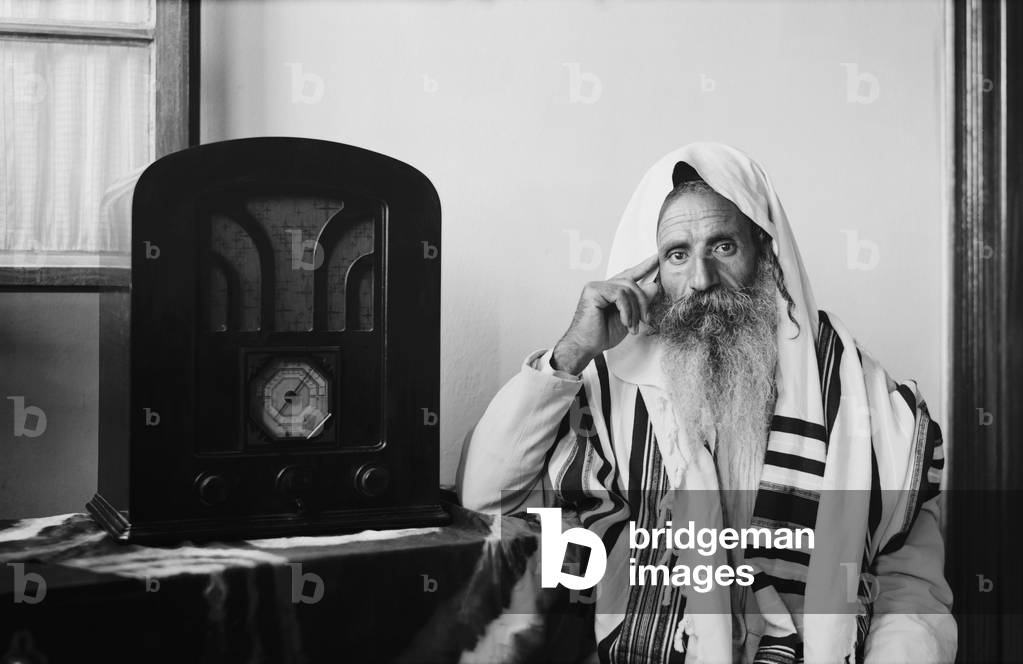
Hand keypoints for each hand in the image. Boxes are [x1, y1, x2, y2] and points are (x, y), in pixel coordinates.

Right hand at [552, 254, 659, 373]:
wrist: (585, 346)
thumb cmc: (601, 335)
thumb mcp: (629, 318)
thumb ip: (639, 302)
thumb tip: (653, 286)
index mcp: (609, 291)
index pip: (629, 275)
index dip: (643, 267)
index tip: (655, 259)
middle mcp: (602, 286)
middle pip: (631, 283)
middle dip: (643, 302)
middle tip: (646, 319)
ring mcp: (596, 287)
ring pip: (627, 289)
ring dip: (635, 310)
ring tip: (632, 326)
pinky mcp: (593, 291)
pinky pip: (619, 295)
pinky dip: (626, 311)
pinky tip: (624, 322)